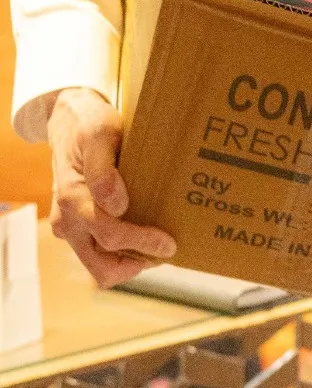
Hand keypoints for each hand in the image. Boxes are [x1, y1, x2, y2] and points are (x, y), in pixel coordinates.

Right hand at [48, 88, 175, 287]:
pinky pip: (98, 251)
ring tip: (157, 244)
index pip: (110, 236)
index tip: (169, 243)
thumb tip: (116, 206)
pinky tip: (143, 232)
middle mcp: (67, 220)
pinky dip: (121, 251)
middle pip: (101, 268)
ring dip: (128, 260)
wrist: (69, 120)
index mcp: (72, 199)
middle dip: (136, 264)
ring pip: (99, 265)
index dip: (142, 243)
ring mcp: (69, 226)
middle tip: (165, 250)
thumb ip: (103, 171)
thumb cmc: (88, 124)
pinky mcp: (75, 227)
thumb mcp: (99, 135)